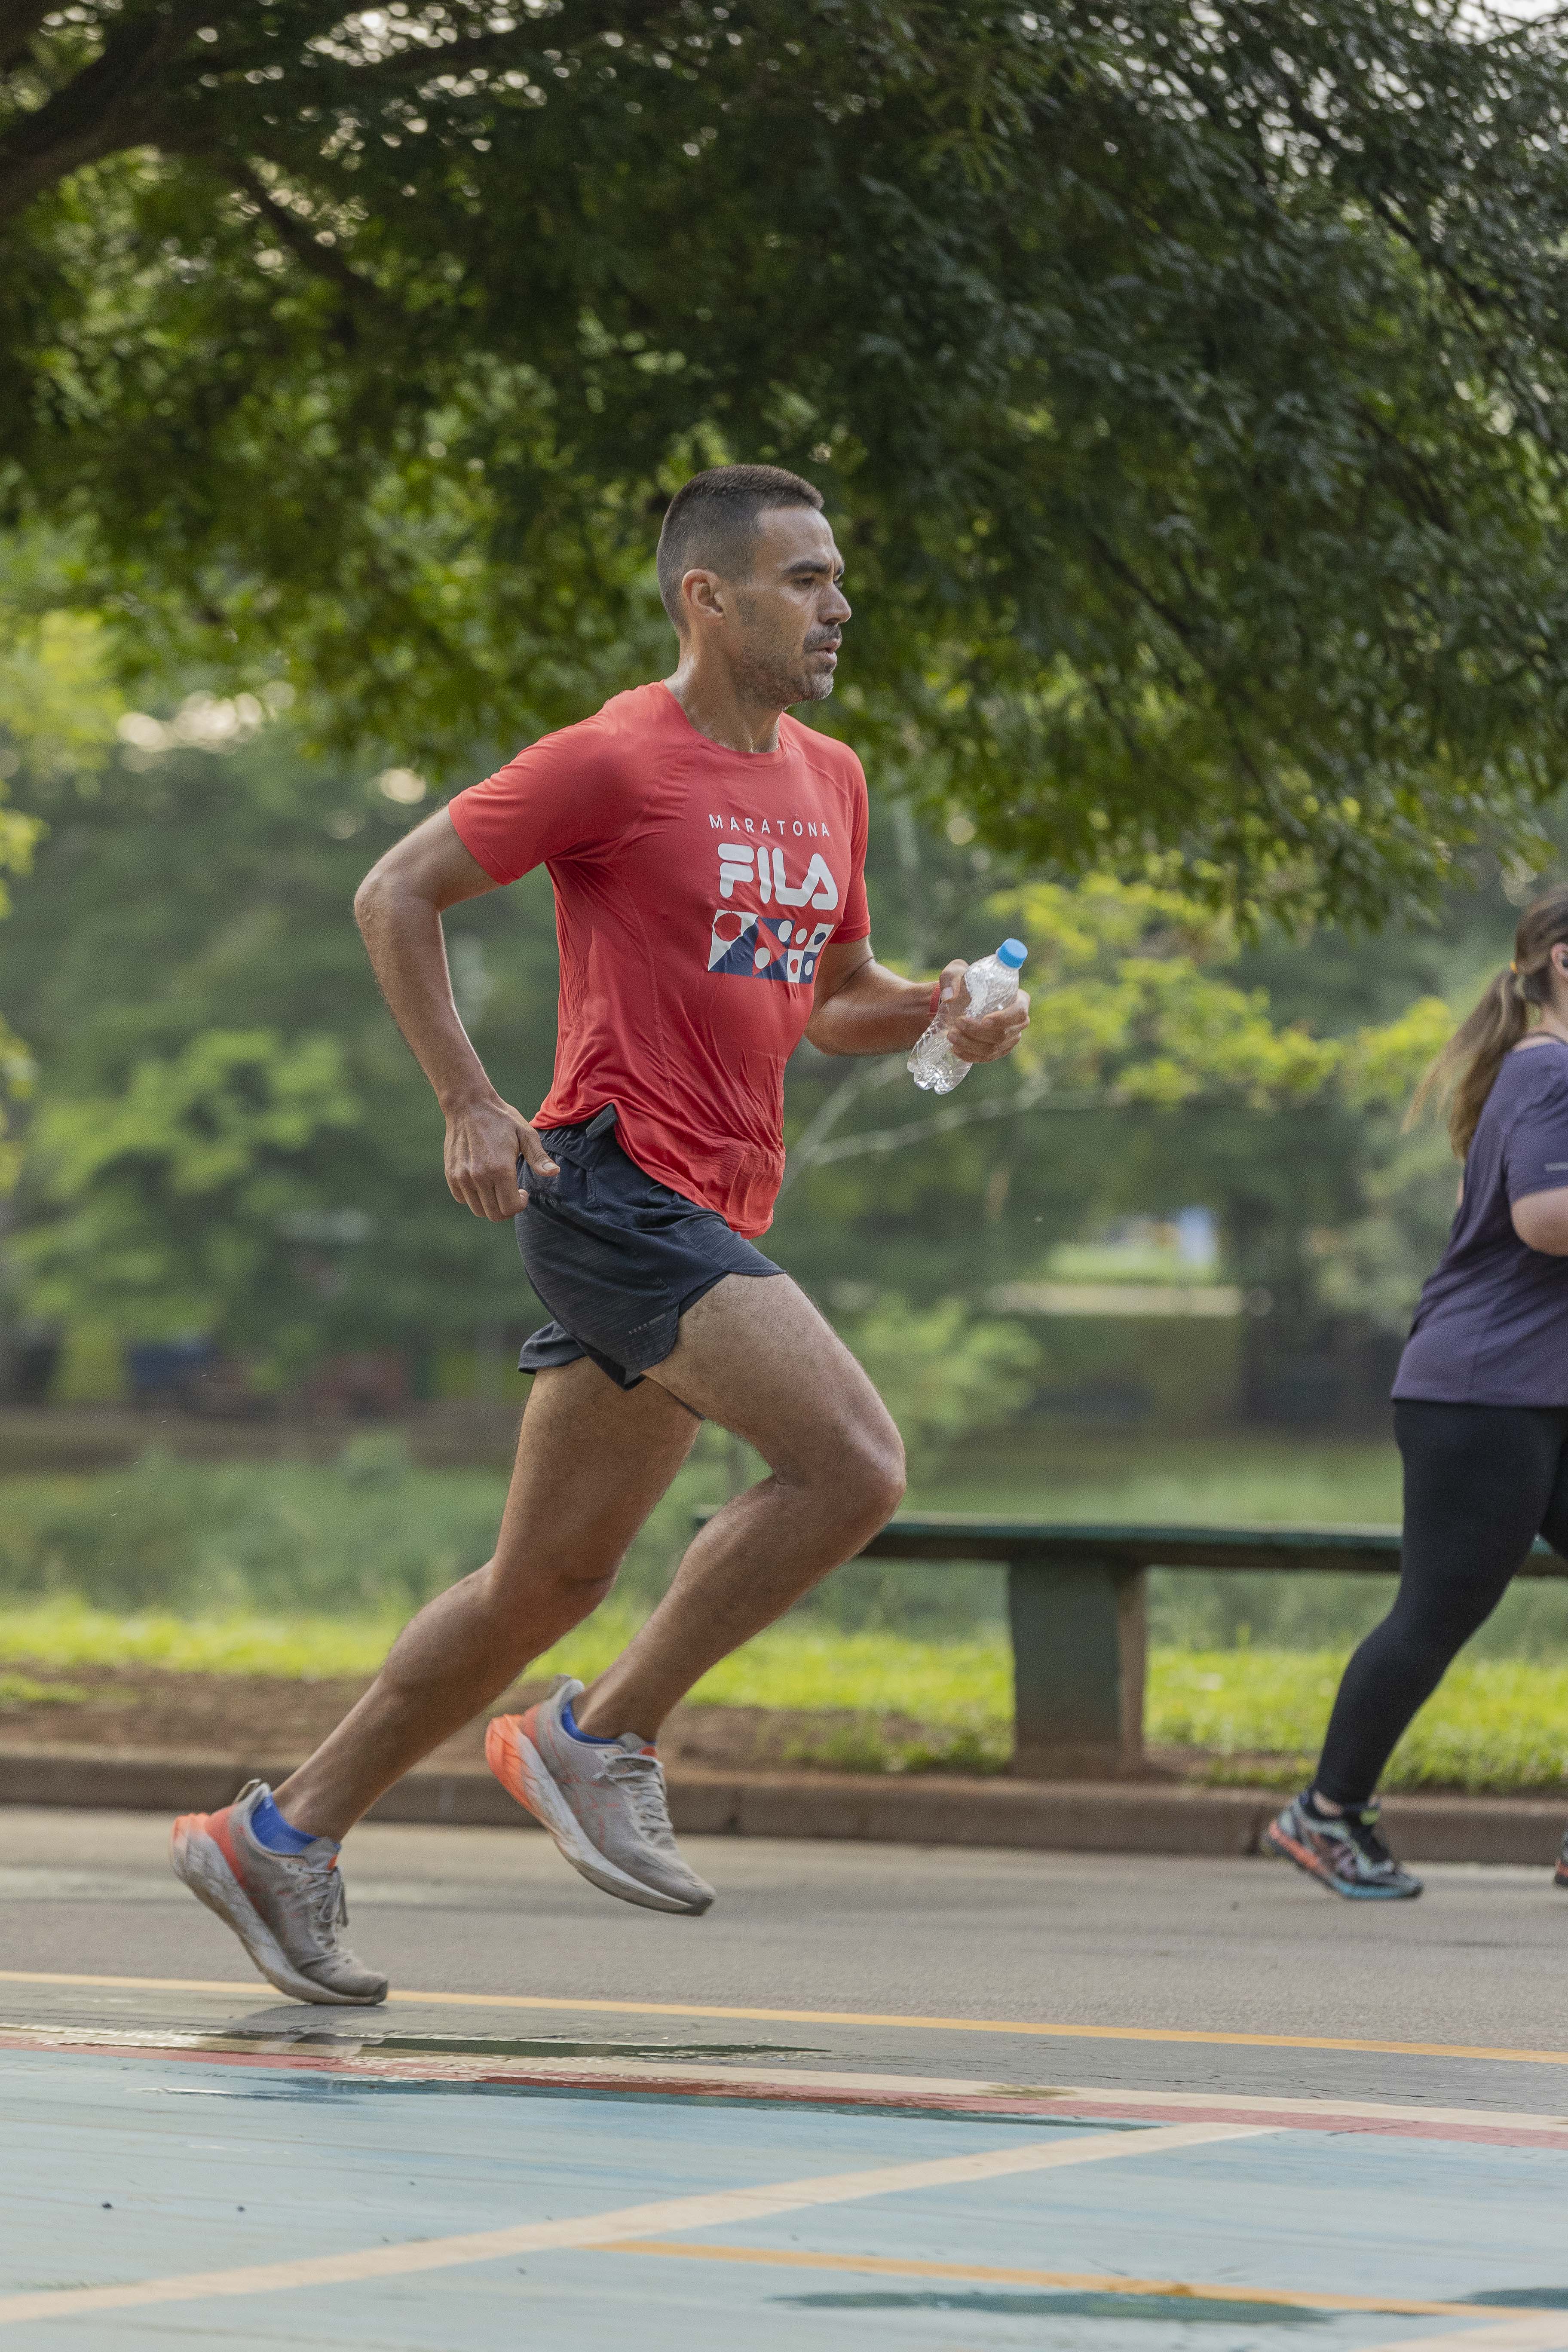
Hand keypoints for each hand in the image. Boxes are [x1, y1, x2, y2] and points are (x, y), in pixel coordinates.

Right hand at [443, 1097, 558, 1221]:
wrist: (468, 1105)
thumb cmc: (500, 1119)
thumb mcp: (526, 1134)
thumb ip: (539, 1157)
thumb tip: (555, 1173)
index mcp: (500, 1169)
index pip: (510, 1207)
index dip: (520, 1205)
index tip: (523, 1193)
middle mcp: (479, 1176)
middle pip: (494, 1214)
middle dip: (507, 1209)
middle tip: (512, 1194)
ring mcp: (462, 1177)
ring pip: (478, 1210)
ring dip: (491, 1204)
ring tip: (497, 1188)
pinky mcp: (451, 1174)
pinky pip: (462, 1199)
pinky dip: (474, 1197)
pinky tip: (482, 1182)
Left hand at [937, 957, 1030, 1064]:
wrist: (959, 1002)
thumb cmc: (965, 984)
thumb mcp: (956, 972)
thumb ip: (951, 978)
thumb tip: (949, 997)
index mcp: (1019, 999)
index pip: (1019, 1013)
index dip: (1003, 1019)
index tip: (984, 1020)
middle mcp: (1019, 1021)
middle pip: (1003, 1034)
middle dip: (978, 1032)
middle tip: (957, 1023)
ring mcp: (1010, 1038)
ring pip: (993, 1048)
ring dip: (970, 1045)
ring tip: (951, 1036)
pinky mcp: (999, 1050)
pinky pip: (987, 1058)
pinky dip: (970, 1055)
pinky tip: (956, 1049)